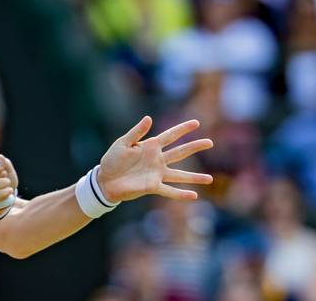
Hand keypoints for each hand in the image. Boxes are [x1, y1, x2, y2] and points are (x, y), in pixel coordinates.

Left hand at [97, 116, 212, 202]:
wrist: (105, 180)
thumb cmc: (112, 160)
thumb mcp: (123, 143)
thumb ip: (137, 132)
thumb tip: (149, 118)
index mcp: (150, 146)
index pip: (170, 135)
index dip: (183, 129)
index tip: (196, 123)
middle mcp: (157, 160)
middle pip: (180, 152)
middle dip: (194, 147)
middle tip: (210, 142)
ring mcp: (156, 174)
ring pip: (180, 175)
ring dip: (194, 177)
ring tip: (210, 179)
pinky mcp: (152, 186)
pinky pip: (169, 190)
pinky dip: (181, 194)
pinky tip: (194, 196)